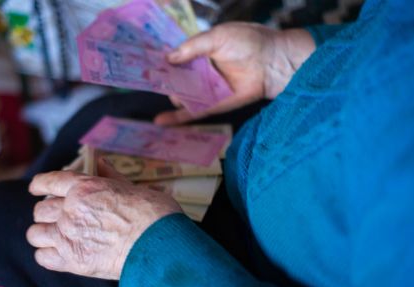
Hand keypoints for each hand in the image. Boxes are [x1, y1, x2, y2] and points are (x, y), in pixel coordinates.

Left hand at [26, 159, 181, 279]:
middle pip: (40, 210)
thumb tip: (101, 162)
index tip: (35, 189)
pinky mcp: (71, 261)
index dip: (39, 185)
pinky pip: (42, 258)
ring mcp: (68, 236)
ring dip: (44, 235)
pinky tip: (60, 255)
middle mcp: (71, 209)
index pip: (49, 181)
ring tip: (57, 238)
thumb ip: (111, 177)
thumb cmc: (153, 213)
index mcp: (85, 187)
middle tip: (59, 218)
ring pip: (35, 234)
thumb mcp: (132, 187)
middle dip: (47, 213)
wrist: (159, 245)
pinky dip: (49, 256)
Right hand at [155, 22, 315, 124]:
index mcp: (200, 53)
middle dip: (161, 80)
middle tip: (147, 79)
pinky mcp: (213, 105)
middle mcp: (200, 73)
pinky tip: (161, 121)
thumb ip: (192, 47)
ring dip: (169, 95)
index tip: (142, 64)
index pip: (175, 58)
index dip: (160, 62)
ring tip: (163, 91)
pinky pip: (193, 113)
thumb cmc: (248, 43)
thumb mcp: (217, 37)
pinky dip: (177, 118)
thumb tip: (169, 58)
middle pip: (175, 79)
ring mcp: (205, 90)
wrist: (271, 62)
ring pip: (180, 96)